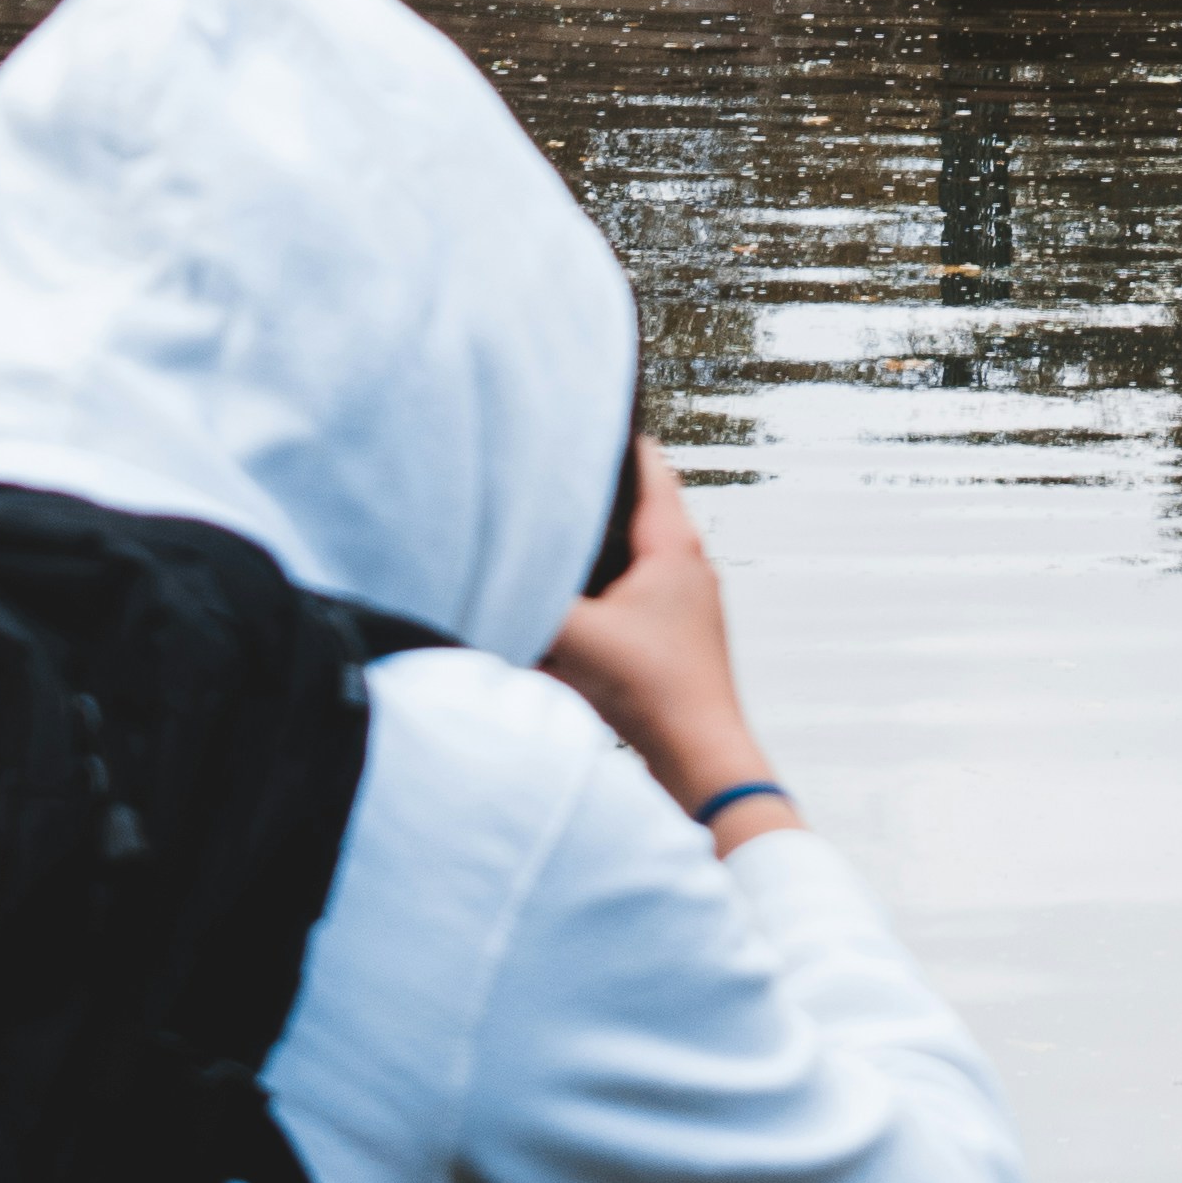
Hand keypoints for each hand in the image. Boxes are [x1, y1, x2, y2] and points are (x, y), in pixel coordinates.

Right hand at [540, 442, 801, 849]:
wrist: (701, 762)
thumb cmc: (654, 692)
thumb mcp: (577, 638)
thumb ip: (528, 600)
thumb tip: (479, 574)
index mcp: (673, 546)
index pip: (645, 464)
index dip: (610, 439)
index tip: (572, 420)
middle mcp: (685, 567)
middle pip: (632, 510)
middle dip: (589, 502)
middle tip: (544, 484)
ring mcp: (682, 606)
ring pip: (626, 560)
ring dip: (590, 557)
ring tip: (545, 546)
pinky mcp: (670, 642)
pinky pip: (624, 605)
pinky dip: (595, 605)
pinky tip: (560, 625)